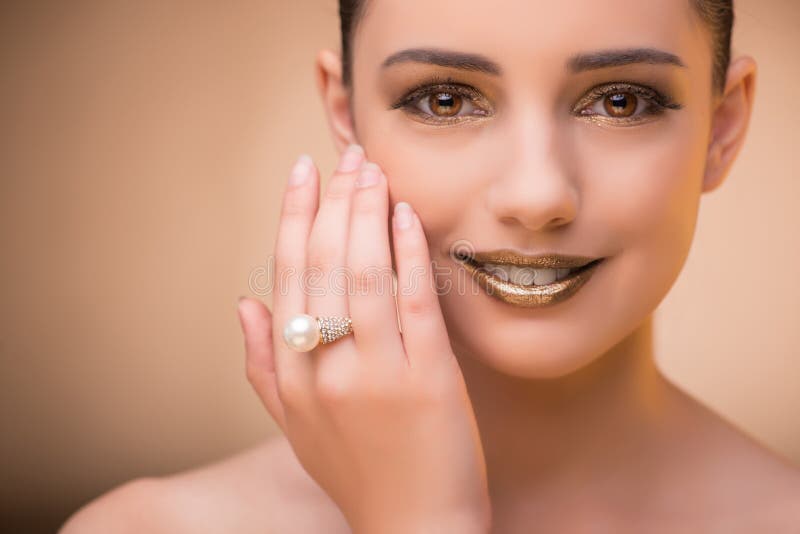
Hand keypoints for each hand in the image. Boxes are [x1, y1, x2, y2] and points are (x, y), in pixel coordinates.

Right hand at [236, 145, 491, 533]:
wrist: (415, 528)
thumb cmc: (356, 474)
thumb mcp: (293, 426)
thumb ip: (261, 365)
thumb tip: (243, 302)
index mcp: (290, 375)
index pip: (286, 275)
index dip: (294, 216)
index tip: (303, 171)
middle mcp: (326, 369)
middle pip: (323, 263)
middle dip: (335, 200)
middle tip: (349, 156)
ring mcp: (379, 373)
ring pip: (365, 273)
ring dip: (369, 212)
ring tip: (375, 171)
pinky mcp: (429, 380)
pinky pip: (417, 302)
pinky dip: (410, 253)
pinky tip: (407, 216)